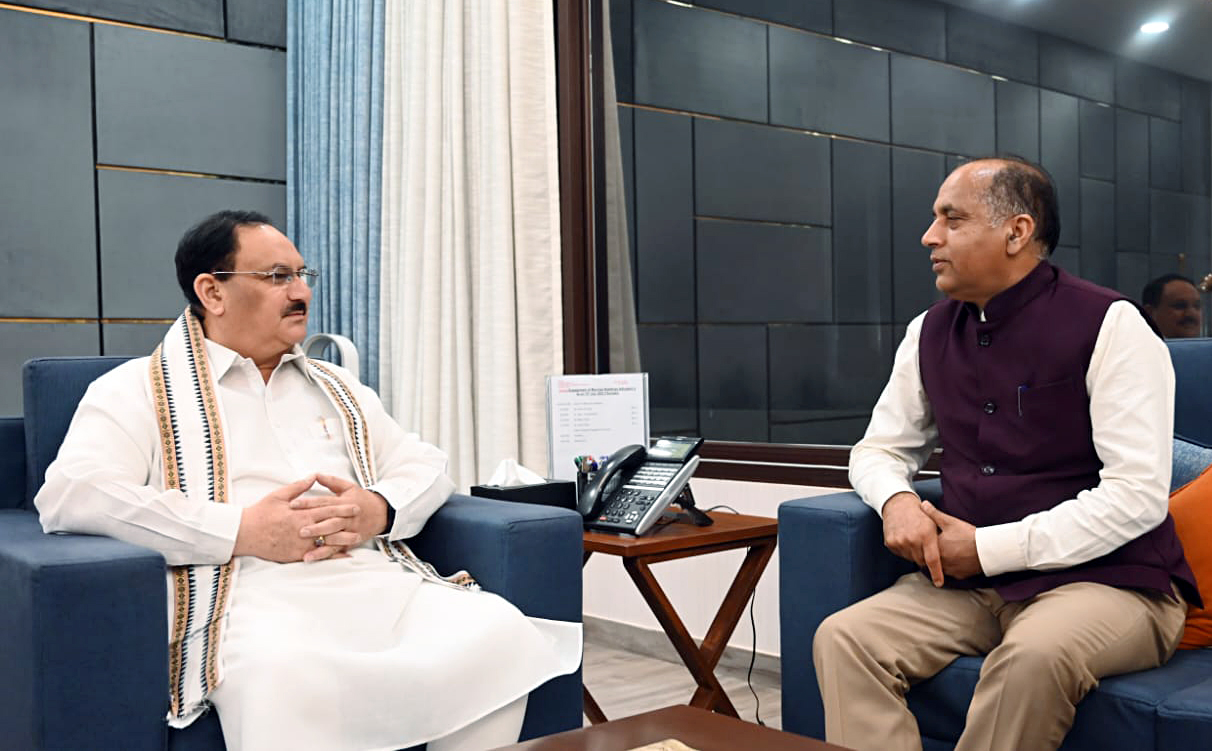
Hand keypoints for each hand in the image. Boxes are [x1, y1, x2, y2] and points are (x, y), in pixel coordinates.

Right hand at [233, 476, 359, 562]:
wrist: (245, 534)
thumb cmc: (261, 513)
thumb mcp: (278, 495)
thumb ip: (298, 487)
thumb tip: (312, 476)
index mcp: (300, 514)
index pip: (326, 509)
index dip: (342, 507)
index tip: (355, 505)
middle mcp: (303, 530)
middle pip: (330, 525)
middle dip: (347, 522)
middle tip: (362, 520)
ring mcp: (300, 544)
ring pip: (326, 542)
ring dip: (343, 540)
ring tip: (356, 538)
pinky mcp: (295, 555)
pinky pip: (317, 556)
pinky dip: (330, 556)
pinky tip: (341, 556)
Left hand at [289, 474, 389, 561]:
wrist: (382, 512)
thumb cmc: (362, 499)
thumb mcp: (348, 487)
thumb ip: (331, 482)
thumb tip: (315, 474)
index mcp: (344, 502)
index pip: (324, 502)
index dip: (309, 503)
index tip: (293, 505)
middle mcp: (347, 517)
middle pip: (331, 522)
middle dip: (316, 527)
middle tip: (300, 530)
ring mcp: (350, 530)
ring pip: (335, 538)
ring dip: (320, 544)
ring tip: (306, 548)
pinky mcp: (351, 541)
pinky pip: (337, 549)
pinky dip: (324, 554)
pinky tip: (311, 558)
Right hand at [881, 492, 943, 585]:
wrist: (898, 504)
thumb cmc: (919, 515)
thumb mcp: (934, 523)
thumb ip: (939, 541)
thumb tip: (946, 560)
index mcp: (926, 534)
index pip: (932, 560)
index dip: (936, 573)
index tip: (939, 583)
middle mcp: (912, 539)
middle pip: (921, 561)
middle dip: (925, 559)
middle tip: (925, 548)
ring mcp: (900, 541)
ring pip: (910, 558)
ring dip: (914, 554)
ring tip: (915, 540)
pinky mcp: (891, 542)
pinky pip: (900, 554)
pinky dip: (904, 550)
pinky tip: (906, 539)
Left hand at [920, 501, 981, 579]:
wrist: (987, 549)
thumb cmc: (968, 535)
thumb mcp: (949, 522)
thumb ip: (934, 513)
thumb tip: (923, 504)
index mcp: (936, 548)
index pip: (924, 547)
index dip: (926, 542)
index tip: (930, 538)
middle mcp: (940, 562)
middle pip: (931, 558)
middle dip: (932, 552)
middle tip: (939, 545)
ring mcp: (950, 570)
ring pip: (940, 566)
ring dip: (941, 561)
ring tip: (948, 552)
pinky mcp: (959, 575)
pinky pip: (951, 572)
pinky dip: (951, 566)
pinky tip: (956, 559)